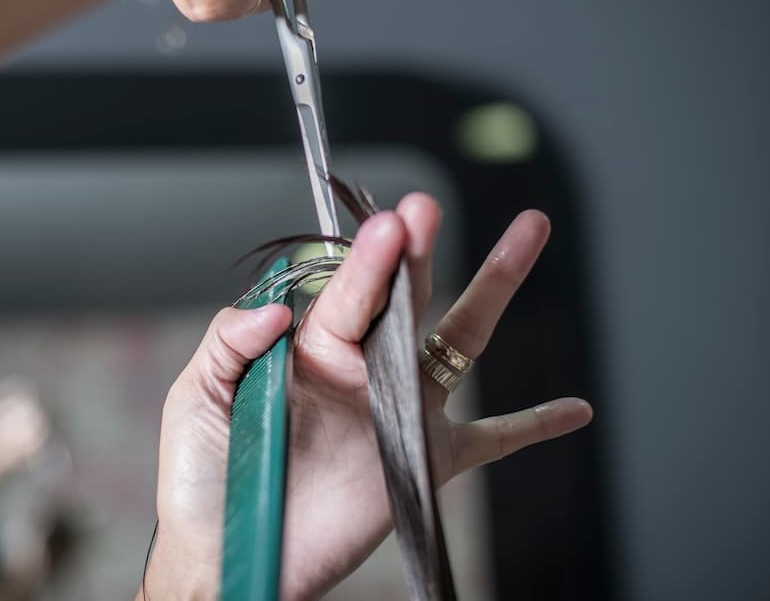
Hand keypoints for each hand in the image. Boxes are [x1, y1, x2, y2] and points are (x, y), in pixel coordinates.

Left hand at [141, 193, 593, 599]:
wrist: (233, 559)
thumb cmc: (207, 480)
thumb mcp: (197, 398)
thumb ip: (229, 342)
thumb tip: (277, 306)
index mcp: (308, 349)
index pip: (348, 290)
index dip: (370, 258)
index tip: (392, 224)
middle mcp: (361, 370)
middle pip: (407, 295)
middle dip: (422, 250)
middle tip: (431, 209)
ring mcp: (398, 412)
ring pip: (459, 341)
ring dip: (495, 287)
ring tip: (527, 235)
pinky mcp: (423, 462)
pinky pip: (491, 441)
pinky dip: (534, 426)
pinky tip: (573, 409)